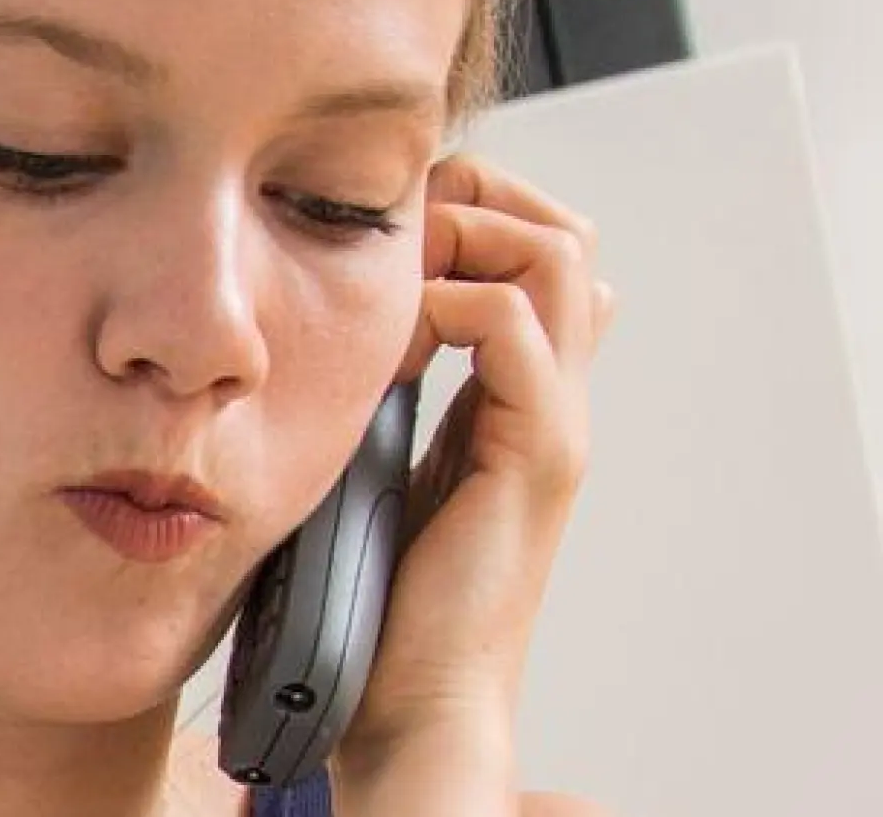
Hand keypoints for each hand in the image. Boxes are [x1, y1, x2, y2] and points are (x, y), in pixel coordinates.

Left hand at [331, 156, 615, 815]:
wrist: (414, 696)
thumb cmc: (385, 593)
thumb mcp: (377, 465)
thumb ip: (382, 401)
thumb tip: (332, 343)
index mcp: (516, 398)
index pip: (537, 257)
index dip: (470, 214)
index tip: (384, 232)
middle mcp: (550, 399)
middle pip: (564, 235)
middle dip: (480, 200)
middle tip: (402, 230)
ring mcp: (552, 424)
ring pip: (559, 258)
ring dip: (470, 236)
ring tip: (400, 274)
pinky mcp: (536, 456)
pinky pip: (514, 329)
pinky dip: (451, 303)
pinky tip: (397, 338)